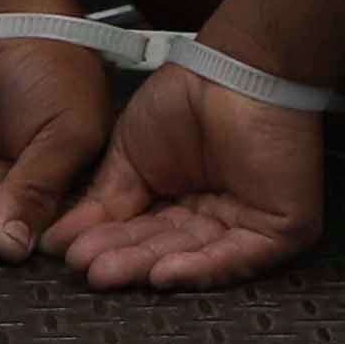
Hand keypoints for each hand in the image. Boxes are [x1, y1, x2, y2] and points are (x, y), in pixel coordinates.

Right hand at [50, 63, 331, 291]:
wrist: (233, 71)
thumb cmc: (186, 97)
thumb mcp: (129, 152)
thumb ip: (105, 200)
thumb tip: (63, 238)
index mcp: (181, 197)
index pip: (141, 232)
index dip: (107, 243)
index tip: (70, 254)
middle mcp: (213, 214)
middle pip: (165, 249)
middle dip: (125, 260)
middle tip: (88, 269)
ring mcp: (247, 222)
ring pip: (196, 259)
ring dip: (151, 267)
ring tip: (108, 272)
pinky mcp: (280, 227)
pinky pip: (238, 257)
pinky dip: (200, 269)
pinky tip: (162, 273)